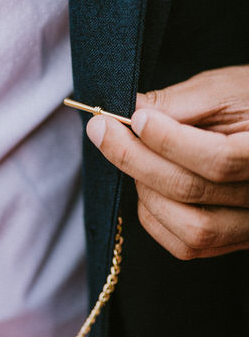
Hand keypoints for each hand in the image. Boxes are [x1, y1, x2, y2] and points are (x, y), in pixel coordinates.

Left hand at [86, 66, 248, 258]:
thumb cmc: (248, 98)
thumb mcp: (222, 90)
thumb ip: (176, 103)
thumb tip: (122, 110)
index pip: (219, 160)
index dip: (170, 141)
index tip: (136, 117)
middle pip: (192, 191)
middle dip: (136, 159)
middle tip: (102, 130)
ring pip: (189, 229)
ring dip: (146, 190)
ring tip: (132, 155)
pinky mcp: (230, 240)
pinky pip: (185, 246)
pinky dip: (154, 216)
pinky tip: (145, 184)